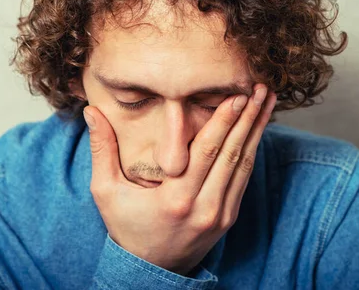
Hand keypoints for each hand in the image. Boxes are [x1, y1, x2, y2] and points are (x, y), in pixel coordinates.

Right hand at [83, 84, 276, 275]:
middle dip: (248, 117)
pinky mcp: (228, 217)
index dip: (224, 121)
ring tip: (266, 102)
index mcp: (175, 199)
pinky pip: (244, 178)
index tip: (237, 95)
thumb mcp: (106, 191)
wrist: (149, 269)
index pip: (206, 152)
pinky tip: (257, 129)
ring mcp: (220, 214)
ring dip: (257, 130)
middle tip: (260, 88)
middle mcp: (204, 207)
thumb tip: (92, 112)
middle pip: (232, 154)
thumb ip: (102, 149)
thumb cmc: (125, 226)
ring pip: (244, 164)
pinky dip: (251, 150)